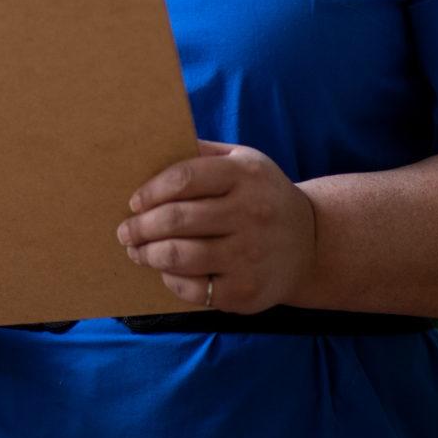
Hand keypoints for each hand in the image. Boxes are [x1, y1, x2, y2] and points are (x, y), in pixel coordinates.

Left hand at [117, 140, 316, 312]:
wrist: (312, 243)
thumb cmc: (263, 196)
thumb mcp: (245, 162)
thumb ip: (204, 154)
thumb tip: (152, 147)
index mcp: (247, 175)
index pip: (184, 178)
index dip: (151, 191)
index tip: (134, 202)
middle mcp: (251, 214)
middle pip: (176, 219)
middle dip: (140, 227)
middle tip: (125, 231)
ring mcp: (250, 255)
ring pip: (179, 256)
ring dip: (148, 254)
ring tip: (138, 251)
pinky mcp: (246, 291)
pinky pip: (193, 288)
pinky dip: (170, 280)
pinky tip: (166, 271)